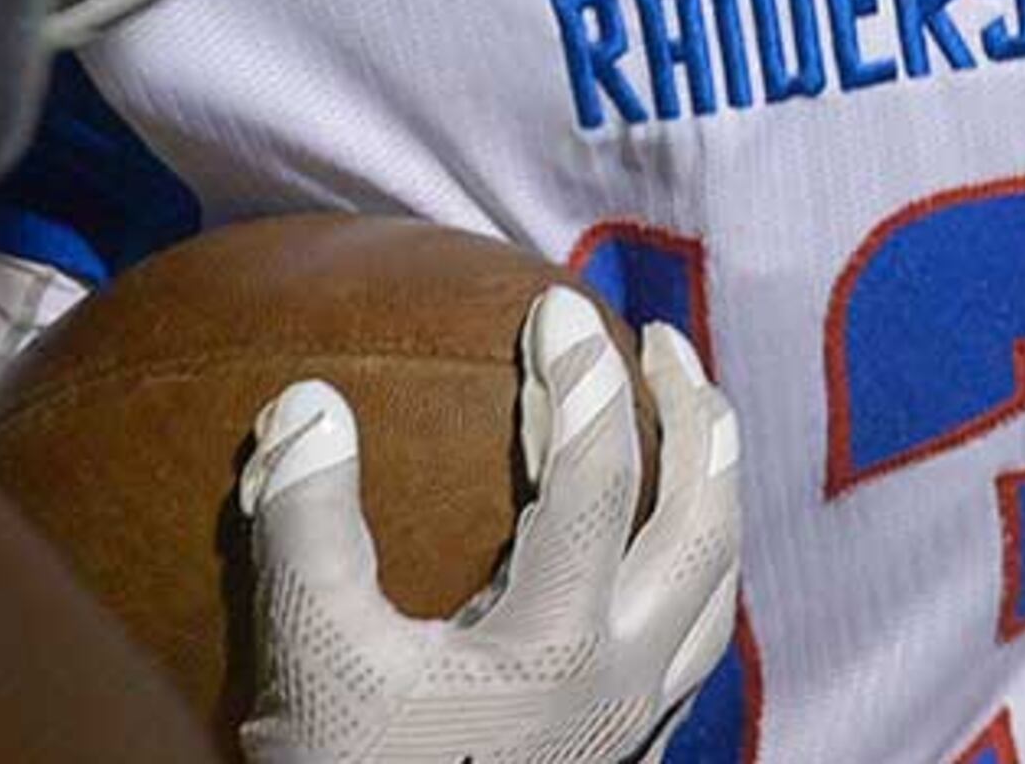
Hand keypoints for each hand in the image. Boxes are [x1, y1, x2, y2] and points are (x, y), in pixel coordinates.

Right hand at [237, 288, 741, 763]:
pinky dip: (687, 576)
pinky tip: (644, 564)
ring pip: (716, 593)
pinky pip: (689, 651)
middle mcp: (623, 683)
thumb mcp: (309, 657)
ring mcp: (631, 731)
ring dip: (712, 495)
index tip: (558, 304)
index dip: (582, 376)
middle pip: (706, 527)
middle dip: (696, 421)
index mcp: (561, 644)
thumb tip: (311, 402)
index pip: (601, 474)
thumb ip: (309, 525)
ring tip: (687, 431)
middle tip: (661, 342)